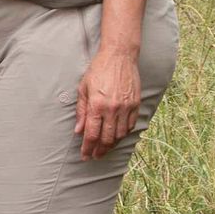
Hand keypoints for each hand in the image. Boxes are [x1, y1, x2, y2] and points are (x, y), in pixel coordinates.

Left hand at [75, 41, 143, 159]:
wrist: (119, 56)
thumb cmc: (98, 70)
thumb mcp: (83, 89)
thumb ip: (81, 111)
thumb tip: (79, 130)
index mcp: (96, 106)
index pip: (91, 134)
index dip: (88, 148)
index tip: (85, 156)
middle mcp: (112, 109)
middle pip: (106, 139)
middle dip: (99, 151)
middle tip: (94, 156)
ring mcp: (126, 107)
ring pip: (120, 135)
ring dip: (112, 145)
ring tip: (104, 149)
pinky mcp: (135, 104)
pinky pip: (130, 125)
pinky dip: (123, 134)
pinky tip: (117, 137)